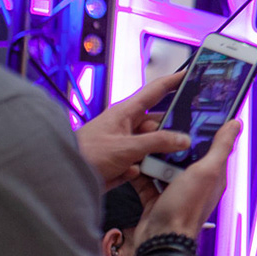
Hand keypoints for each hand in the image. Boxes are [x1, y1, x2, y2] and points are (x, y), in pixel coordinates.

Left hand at [75, 72, 190, 190]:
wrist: (62, 179)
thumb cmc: (84, 155)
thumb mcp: (126, 148)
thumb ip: (157, 143)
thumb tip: (183, 139)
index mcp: (126, 112)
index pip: (156, 90)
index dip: (175, 81)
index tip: (192, 76)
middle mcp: (127, 126)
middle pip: (159, 123)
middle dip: (173, 130)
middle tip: (194, 134)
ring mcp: (125, 144)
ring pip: (154, 145)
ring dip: (160, 154)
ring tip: (172, 159)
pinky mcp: (123, 162)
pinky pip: (144, 162)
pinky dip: (148, 168)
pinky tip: (148, 173)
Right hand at [137, 118, 240, 239]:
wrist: (160, 239)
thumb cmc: (186, 208)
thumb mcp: (207, 171)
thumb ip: (220, 147)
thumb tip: (236, 123)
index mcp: (212, 175)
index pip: (211, 145)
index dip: (203, 130)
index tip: (191, 113)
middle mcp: (195, 182)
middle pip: (183, 154)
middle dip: (171, 142)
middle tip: (159, 126)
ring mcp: (175, 191)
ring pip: (163, 165)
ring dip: (153, 156)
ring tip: (144, 140)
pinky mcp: (156, 199)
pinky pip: (147, 181)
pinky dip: (140, 173)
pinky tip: (133, 162)